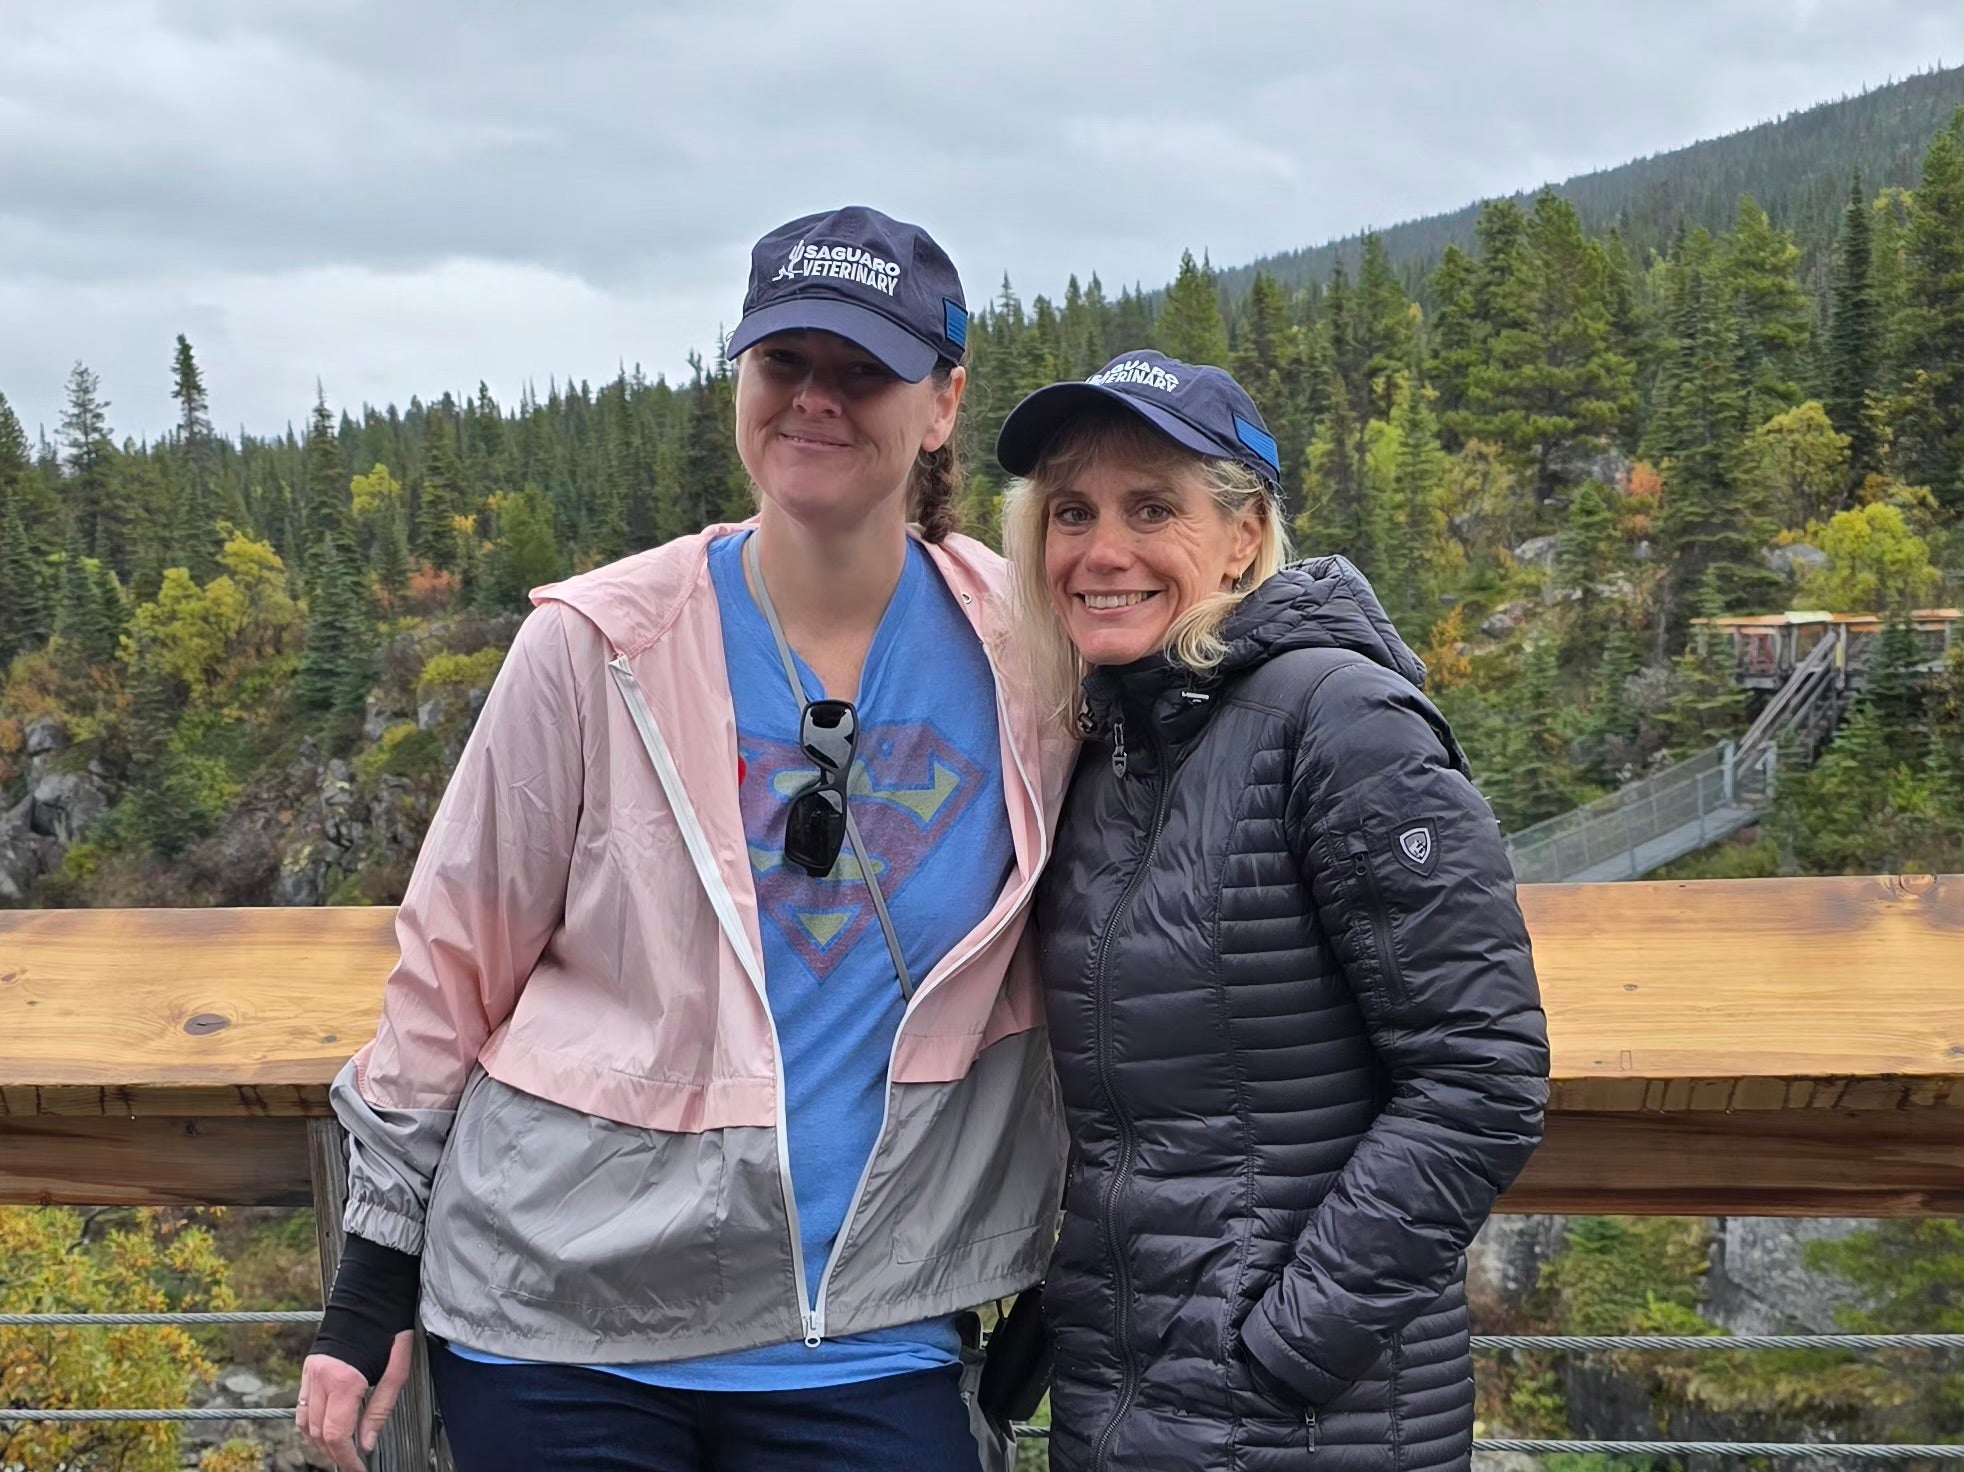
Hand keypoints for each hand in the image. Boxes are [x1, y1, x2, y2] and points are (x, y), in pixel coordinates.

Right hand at [296, 1330, 413, 1471]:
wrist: (372, 1295)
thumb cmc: (390, 1329)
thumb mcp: (397, 1372)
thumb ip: (379, 1411)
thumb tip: (367, 1444)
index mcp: (345, 1381)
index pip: (336, 1435)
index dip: (347, 1459)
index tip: (358, 1469)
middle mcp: (321, 1378)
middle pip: (317, 1433)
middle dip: (334, 1453)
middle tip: (353, 1462)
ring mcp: (310, 1372)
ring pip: (304, 1422)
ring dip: (320, 1440)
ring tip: (342, 1448)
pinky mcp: (308, 1366)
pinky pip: (302, 1404)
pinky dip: (312, 1422)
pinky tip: (328, 1425)